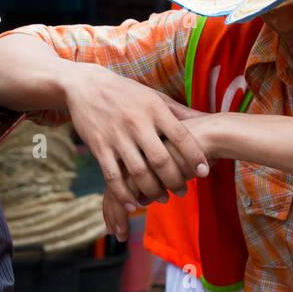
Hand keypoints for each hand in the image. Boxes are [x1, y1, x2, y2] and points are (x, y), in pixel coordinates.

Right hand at [63, 66, 209, 231]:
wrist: (86, 85)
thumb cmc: (126, 93)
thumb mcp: (153, 97)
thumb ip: (178, 112)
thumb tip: (207, 120)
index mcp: (154, 109)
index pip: (180, 136)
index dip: (194, 156)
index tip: (204, 172)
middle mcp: (136, 123)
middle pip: (160, 159)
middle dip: (175, 180)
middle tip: (183, 192)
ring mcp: (116, 136)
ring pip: (138, 172)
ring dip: (153, 191)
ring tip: (163, 199)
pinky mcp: (99, 147)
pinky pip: (113, 177)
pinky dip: (124, 194)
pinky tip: (134, 205)